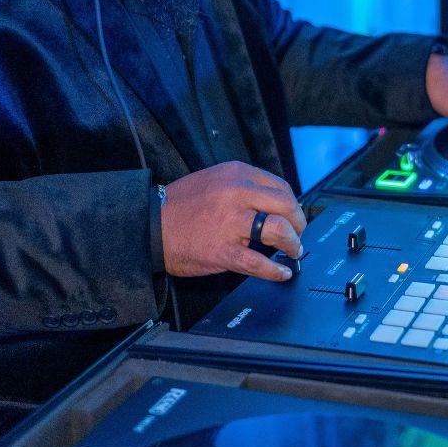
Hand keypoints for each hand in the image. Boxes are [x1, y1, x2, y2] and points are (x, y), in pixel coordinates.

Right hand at [160, 161, 306, 281]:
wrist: (149, 226)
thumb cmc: (179, 207)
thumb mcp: (214, 181)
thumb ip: (242, 187)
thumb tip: (271, 202)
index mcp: (236, 175)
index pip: (280, 186)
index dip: (292, 205)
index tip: (293, 215)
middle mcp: (236, 194)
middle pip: (286, 205)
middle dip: (299, 223)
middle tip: (298, 234)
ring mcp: (230, 222)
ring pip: (278, 229)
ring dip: (293, 243)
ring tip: (293, 250)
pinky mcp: (223, 250)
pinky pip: (258, 262)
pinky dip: (275, 270)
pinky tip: (282, 272)